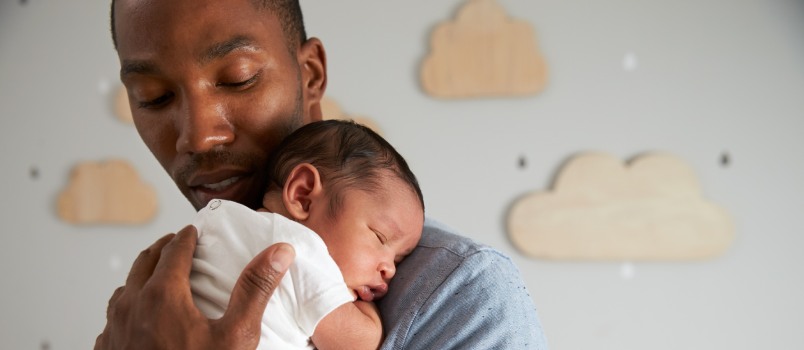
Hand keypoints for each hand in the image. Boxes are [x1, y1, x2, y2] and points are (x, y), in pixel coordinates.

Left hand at [95, 225, 294, 349]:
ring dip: (142, 275)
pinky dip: (128, 306)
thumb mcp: (236, 335)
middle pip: (144, 262)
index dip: (186, 237)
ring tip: (157, 276)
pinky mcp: (107, 349)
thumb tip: (279, 252)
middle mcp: (131, 305)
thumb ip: (255, 289)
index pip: (174, 251)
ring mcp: (114, 328)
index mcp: (162, 295)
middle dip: (162, 248)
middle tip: (176, 243)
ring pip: (124, 289)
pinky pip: (113, 318)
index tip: (193, 231)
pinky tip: (138, 317)